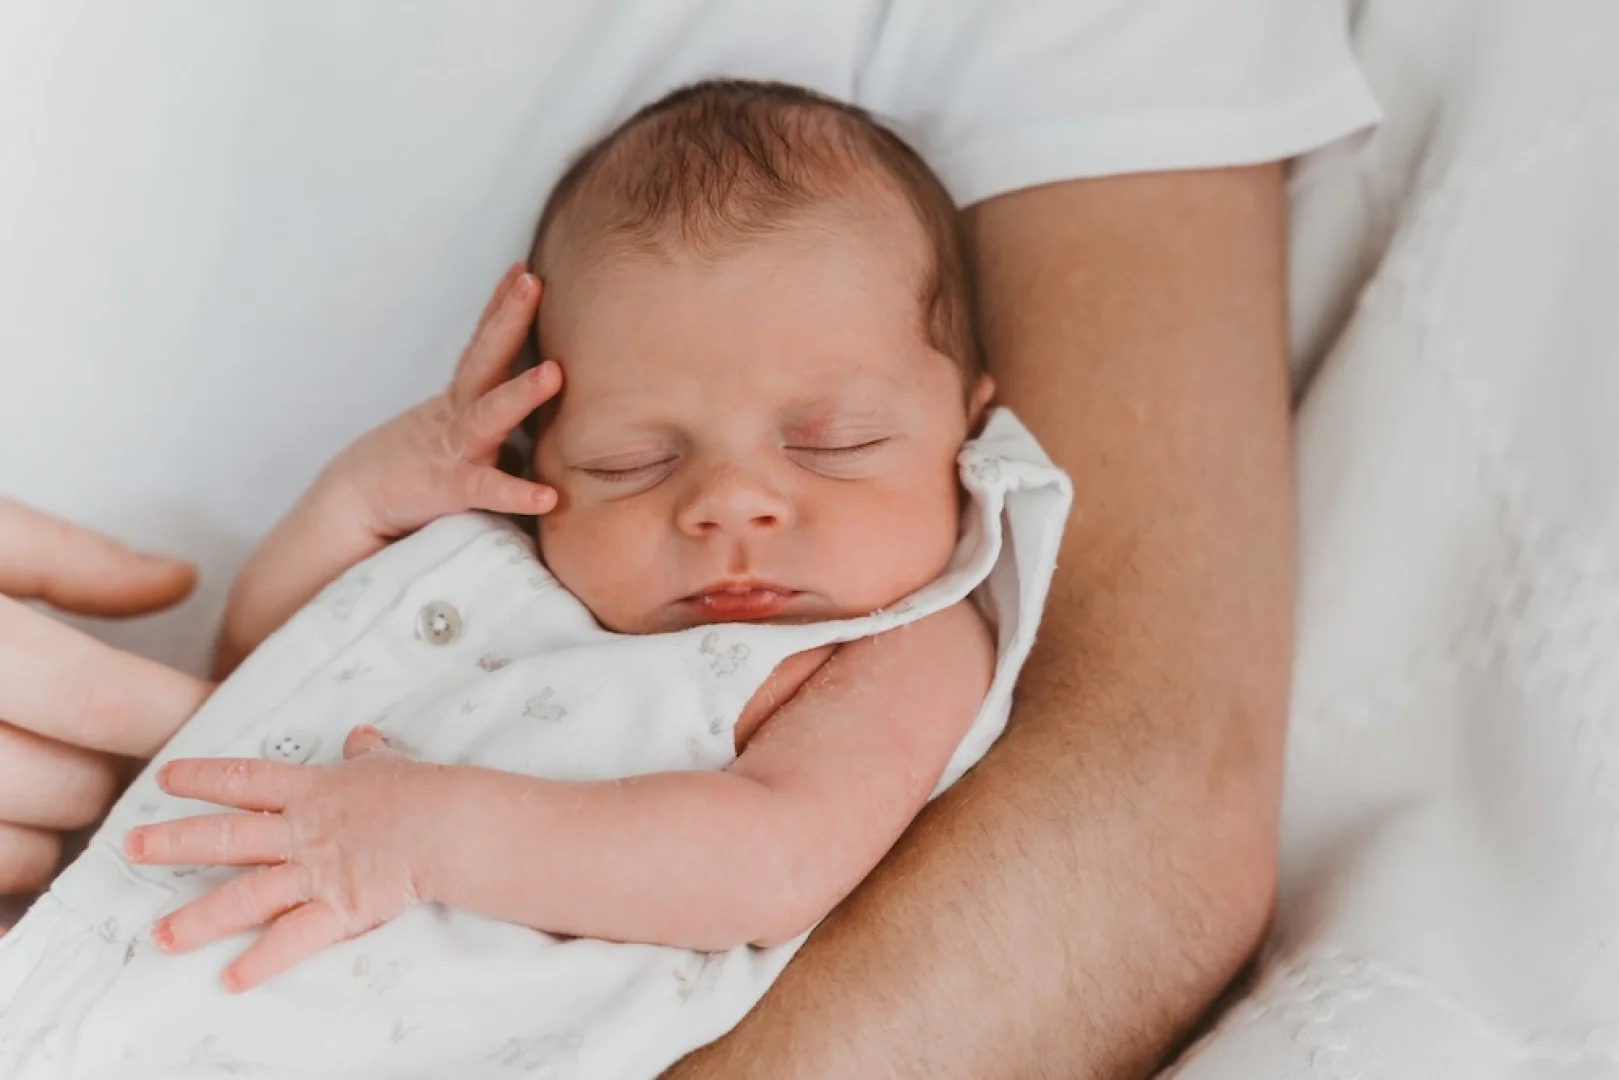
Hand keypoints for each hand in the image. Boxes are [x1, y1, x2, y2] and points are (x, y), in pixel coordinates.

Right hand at [0, 500, 211, 901]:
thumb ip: (68, 559)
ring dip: (55, 830)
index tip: (219, 714)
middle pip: (64, 788)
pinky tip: (7, 816)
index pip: (97, 698)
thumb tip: (174, 585)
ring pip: (13, 856)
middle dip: (120, 775)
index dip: (178, 715)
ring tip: (52, 778)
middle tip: (134, 751)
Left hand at [125, 725, 433, 991]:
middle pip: (226, 837)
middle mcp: (301, 832)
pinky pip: (292, 939)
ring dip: (198, 918)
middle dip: (174, 842)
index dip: (202, 777)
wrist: (447, 824)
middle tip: (131, 847)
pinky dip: (262, 961)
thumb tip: (360, 736)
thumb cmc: (420, 790)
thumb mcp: (388, 763)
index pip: (244, 780)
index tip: (165, 779)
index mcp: (311, 790)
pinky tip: (231, 980)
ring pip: (244, 895)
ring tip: (160, 936)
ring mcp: (314, 872)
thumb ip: (367, 753)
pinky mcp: (337, 909)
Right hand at [326, 265, 562, 540]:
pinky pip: (487, 490)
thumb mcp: (455, 434)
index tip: (523, 269)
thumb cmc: (413, 469)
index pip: (482, 345)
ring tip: (554, 373)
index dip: (501, 307)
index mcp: (460, 401)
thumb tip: (537, 415)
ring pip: (488, 416)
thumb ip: (494, 422)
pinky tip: (547, 496)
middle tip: (533, 282)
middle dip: (508, 320)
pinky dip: (516, 493)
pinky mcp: (451, 489)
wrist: (353, 506)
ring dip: (520, 393)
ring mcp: (454, 449)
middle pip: (484, 359)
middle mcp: (457, 415)